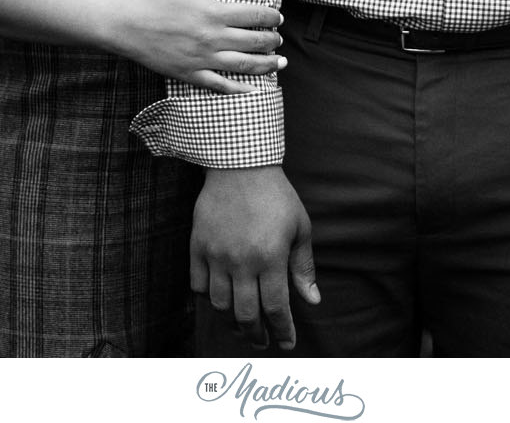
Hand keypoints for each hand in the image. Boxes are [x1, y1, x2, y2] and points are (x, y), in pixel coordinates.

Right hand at [113, 0, 284, 92]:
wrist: (126, 27)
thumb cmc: (154, 0)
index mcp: (212, 12)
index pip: (253, 14)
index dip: (271, 17)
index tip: (279, 18)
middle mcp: (212, 37)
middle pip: (254, 41)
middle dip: (272, 41)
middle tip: (280, 40)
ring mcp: (203, 58)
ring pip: (243, 64)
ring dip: (265, 64)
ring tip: (279, 63)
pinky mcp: (191, 74)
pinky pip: (221, 85)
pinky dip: (239, 89)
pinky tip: (253, 89)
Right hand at [190, 165, 318, 349]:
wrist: (239, 165)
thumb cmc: (276, 196)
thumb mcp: (300, 228)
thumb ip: (303, 267)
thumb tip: (312, 301)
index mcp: (271, 257)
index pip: (276, 308)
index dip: (282, 331)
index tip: (287, 343)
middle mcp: (241, 261)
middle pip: (246, 315)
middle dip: (256, 335)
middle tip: (263, 341)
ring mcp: (216, 255)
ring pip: (220, 305)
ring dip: (232, 321)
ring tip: (243, 324)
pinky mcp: (197, 247)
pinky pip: (198, 285)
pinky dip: (208, 298)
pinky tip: (221, 299)